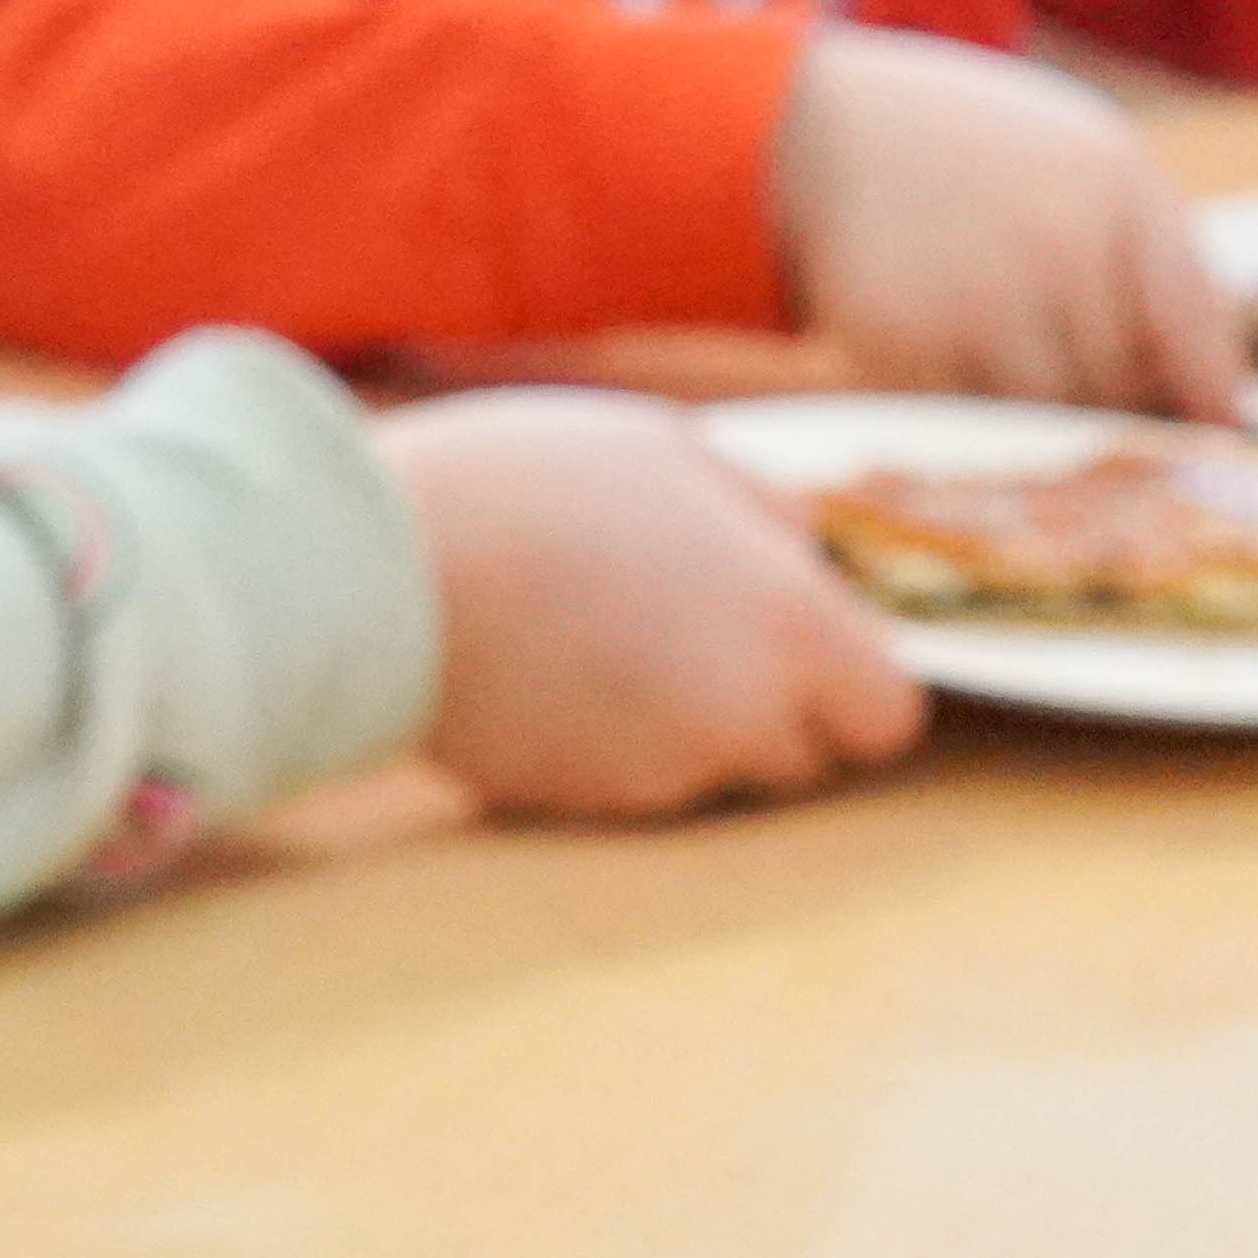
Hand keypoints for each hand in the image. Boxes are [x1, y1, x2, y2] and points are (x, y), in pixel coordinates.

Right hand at [373, 389, 930, 819]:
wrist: (369, 572)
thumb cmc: (533, 484)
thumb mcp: (676, 449)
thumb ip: (769, 515)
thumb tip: (812, 562)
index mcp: (791, 629)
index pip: (889, 718)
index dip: (855, 682)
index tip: (801, 637)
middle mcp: (739, 723)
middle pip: (805, 757)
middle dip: (772, 706)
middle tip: (692, 626)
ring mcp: (655, 779)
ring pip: (712, 773)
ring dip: (687, 722)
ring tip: (603, 632)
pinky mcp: (577, 808)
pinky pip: (628, 783)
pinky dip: (611, 741)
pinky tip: (552, 670)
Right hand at [767, 30, 1246, 418]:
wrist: (811, 130)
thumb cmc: (967, 149)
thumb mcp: (1082, 160)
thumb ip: (1154, 257)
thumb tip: (1221, 395)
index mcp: (1117, 192)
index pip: (1196, 336)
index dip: (1213, 401)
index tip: (1218, 435)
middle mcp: (1057, 250)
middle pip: (1122, 393)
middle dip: (1112, 404)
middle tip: (1082, 389)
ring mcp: (978, 305)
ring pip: (1045, 421)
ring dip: (1033, 412)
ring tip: (997, 354)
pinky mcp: (901, 352)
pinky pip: (965, 424)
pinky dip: (960, 407)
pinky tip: (939, 350)